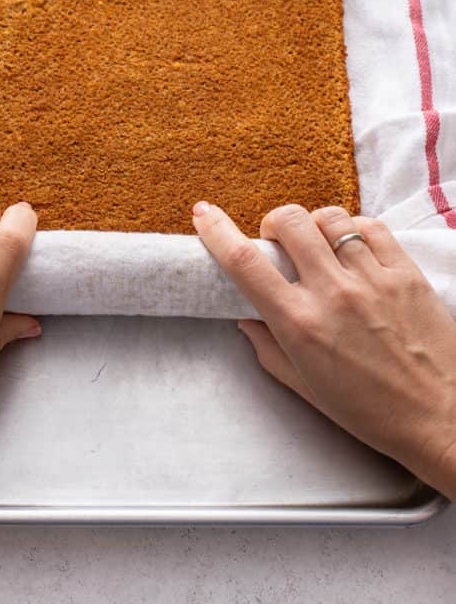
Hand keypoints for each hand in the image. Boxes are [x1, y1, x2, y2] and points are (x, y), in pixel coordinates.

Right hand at [192, 201, 455, 497]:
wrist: (443, 419)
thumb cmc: (372, 413)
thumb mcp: (306, 388)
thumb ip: (268, 348)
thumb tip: (246, 316)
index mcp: (300, 326)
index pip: (245, 263)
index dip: (216, 231)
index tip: (203, 215)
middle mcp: (333, 294)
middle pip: (287, 222)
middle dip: (272, 223)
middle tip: (277, 242)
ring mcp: (372, 279)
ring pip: (329, 218)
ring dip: (313, 225)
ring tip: (318, 245)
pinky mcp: (405, 273)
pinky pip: (370, 227)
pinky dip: (353, 229)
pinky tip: (352, 249)